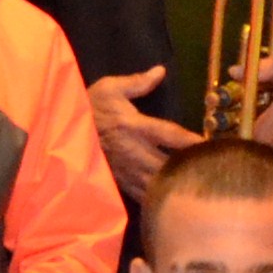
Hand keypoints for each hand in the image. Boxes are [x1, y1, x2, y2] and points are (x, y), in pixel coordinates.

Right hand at [84, 68, 199, 201]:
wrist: (61, 131)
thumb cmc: (89, 107)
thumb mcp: (109, 88)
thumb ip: (137, 82)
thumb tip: (160, 71)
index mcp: (135, 126)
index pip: (170, 134)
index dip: (191, 140)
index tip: (210, 145)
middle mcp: (134, 151)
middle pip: (169, 164)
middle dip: (189, 168)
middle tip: (211, 170)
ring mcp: (127, 170)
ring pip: (158, 183)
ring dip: (177, 186)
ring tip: (198, 189)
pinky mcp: (119, 181)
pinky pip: (143, 194)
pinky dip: (160, 198)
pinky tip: (174, 202)